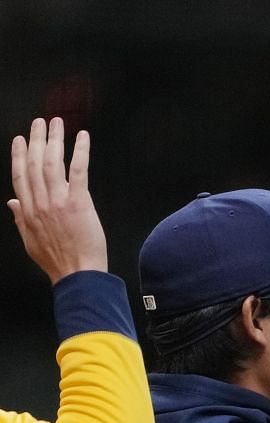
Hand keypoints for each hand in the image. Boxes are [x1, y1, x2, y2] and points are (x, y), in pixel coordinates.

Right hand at [8, 117, 107, 282]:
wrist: (78, 274)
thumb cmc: (56, 261)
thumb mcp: (30, 241)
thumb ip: (20, 219)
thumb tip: (11, 202)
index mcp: (27, 210)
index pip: (20, 175)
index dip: (19, 155)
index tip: (20, 140)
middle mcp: (40, 201)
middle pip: (35, 163)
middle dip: (36, 140)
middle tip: (39, 122)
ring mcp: (58, 200)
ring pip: (53, 162)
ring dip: (54, 139)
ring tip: (56, 123)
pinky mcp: (79, 202)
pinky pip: (78, 170)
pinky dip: (80, 151)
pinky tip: (81, 137)